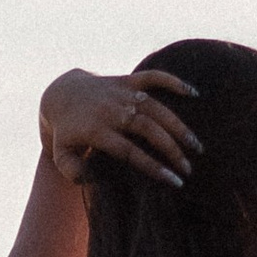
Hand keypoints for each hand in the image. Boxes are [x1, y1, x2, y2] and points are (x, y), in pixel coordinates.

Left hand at [39, 66, 200, 188]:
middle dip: (171, 149)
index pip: (129, 152)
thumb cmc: (66, 133)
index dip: (153, 166)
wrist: (61, 94)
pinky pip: (152, 76)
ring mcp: (120, 93)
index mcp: (96, 131)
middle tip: (188, 168)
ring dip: (178, 125)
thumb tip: (93, 180)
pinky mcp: (127, 79)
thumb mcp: (60, 155)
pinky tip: (193, 94)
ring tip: (196, 145)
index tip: (173, 180)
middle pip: (147, 129)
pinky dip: (172, 81)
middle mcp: (111, 110)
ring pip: (155, 107)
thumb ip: (72, 171)